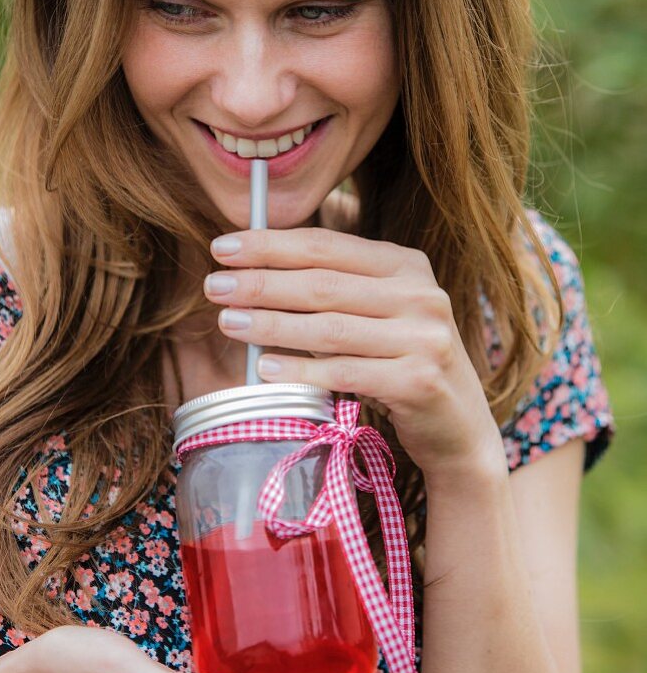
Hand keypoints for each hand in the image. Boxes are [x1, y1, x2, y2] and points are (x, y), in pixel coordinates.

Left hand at [206, 227, 506, 482]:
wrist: (457, 427)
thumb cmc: (401, 362)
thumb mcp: (380, 313)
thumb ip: (336, 288)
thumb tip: (254, 268)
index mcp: (407, 265)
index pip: (327, 246)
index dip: (270, 245)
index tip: (222, 248)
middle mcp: (421, 295)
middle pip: (323, 284)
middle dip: (261, 282)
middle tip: (213, 286)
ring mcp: (425, 338)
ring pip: (329, 328)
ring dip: (271, 325)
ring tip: (227, 322)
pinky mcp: (420, 381)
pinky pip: (346, 372)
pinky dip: (301, 370)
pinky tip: (265, 367)